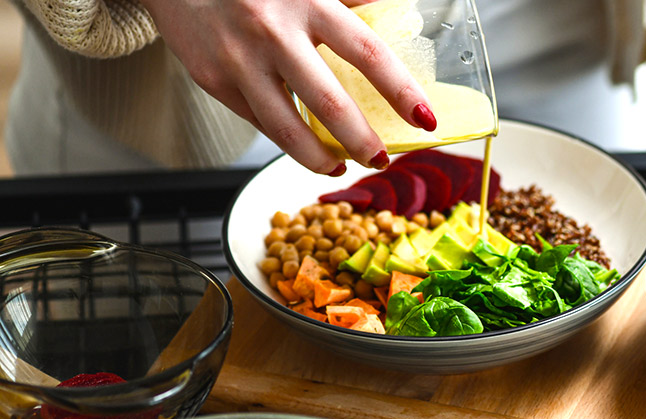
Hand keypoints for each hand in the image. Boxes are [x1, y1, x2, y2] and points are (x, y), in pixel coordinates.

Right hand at [140, 0, 436, 174]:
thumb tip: (386, 11)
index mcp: (306, 1)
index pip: (368, 53)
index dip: (401, 90)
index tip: (425, 120)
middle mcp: (273, 33)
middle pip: (330, 105)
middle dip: (363, 142)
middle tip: (382, 160)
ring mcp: (239, 61)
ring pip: (287, 130)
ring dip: (320, 159)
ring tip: (340, 166)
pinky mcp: (212, 80)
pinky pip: (259, 122)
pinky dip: (285, 139)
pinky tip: (303, 143)